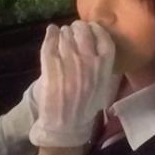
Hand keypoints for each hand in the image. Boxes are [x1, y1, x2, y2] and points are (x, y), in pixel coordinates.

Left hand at [30, 21, 115, 147]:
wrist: (66, 125)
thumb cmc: (85, 105)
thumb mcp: (102, 85)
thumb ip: (101, 64)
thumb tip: (95, 39)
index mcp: (104, 67)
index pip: (103, 37)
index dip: (95, 29)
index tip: (90, 29)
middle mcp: (87, 62)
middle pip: (83, 32)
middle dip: (77, 28)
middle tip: (73, 30)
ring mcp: (68, 64)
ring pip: (66, 36)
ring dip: (64, 33)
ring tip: (62, 35)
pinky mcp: (50, 68)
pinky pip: (50, 44)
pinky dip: (50, 34)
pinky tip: (51, 31)